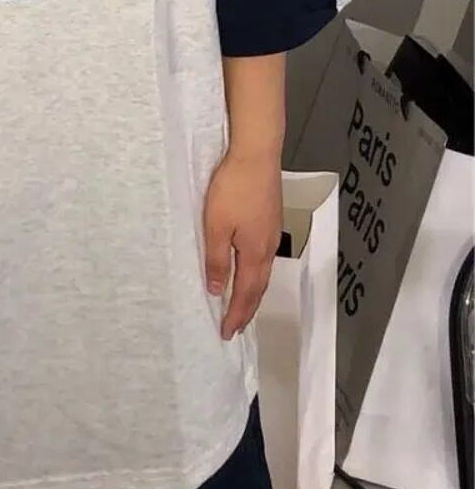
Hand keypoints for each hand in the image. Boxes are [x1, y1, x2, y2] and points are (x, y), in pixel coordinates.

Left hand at [203, 148, 282, 340]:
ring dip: (254, 293)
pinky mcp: (271, 218)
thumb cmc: (233, 189)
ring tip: (243, 305)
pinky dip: (256, 273)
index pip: (246, 294)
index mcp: (254, 253)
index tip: (227, 333)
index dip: (236, 315)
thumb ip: (217, 259)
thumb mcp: (216, 226)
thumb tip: (218, 290)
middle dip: (247, 310)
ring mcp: (272, 232)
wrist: (257, 155)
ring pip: (263, 272)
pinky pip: (264, 257)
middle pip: (259, 288)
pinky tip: (250, 269)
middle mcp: (268, 248)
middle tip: (236, 327)